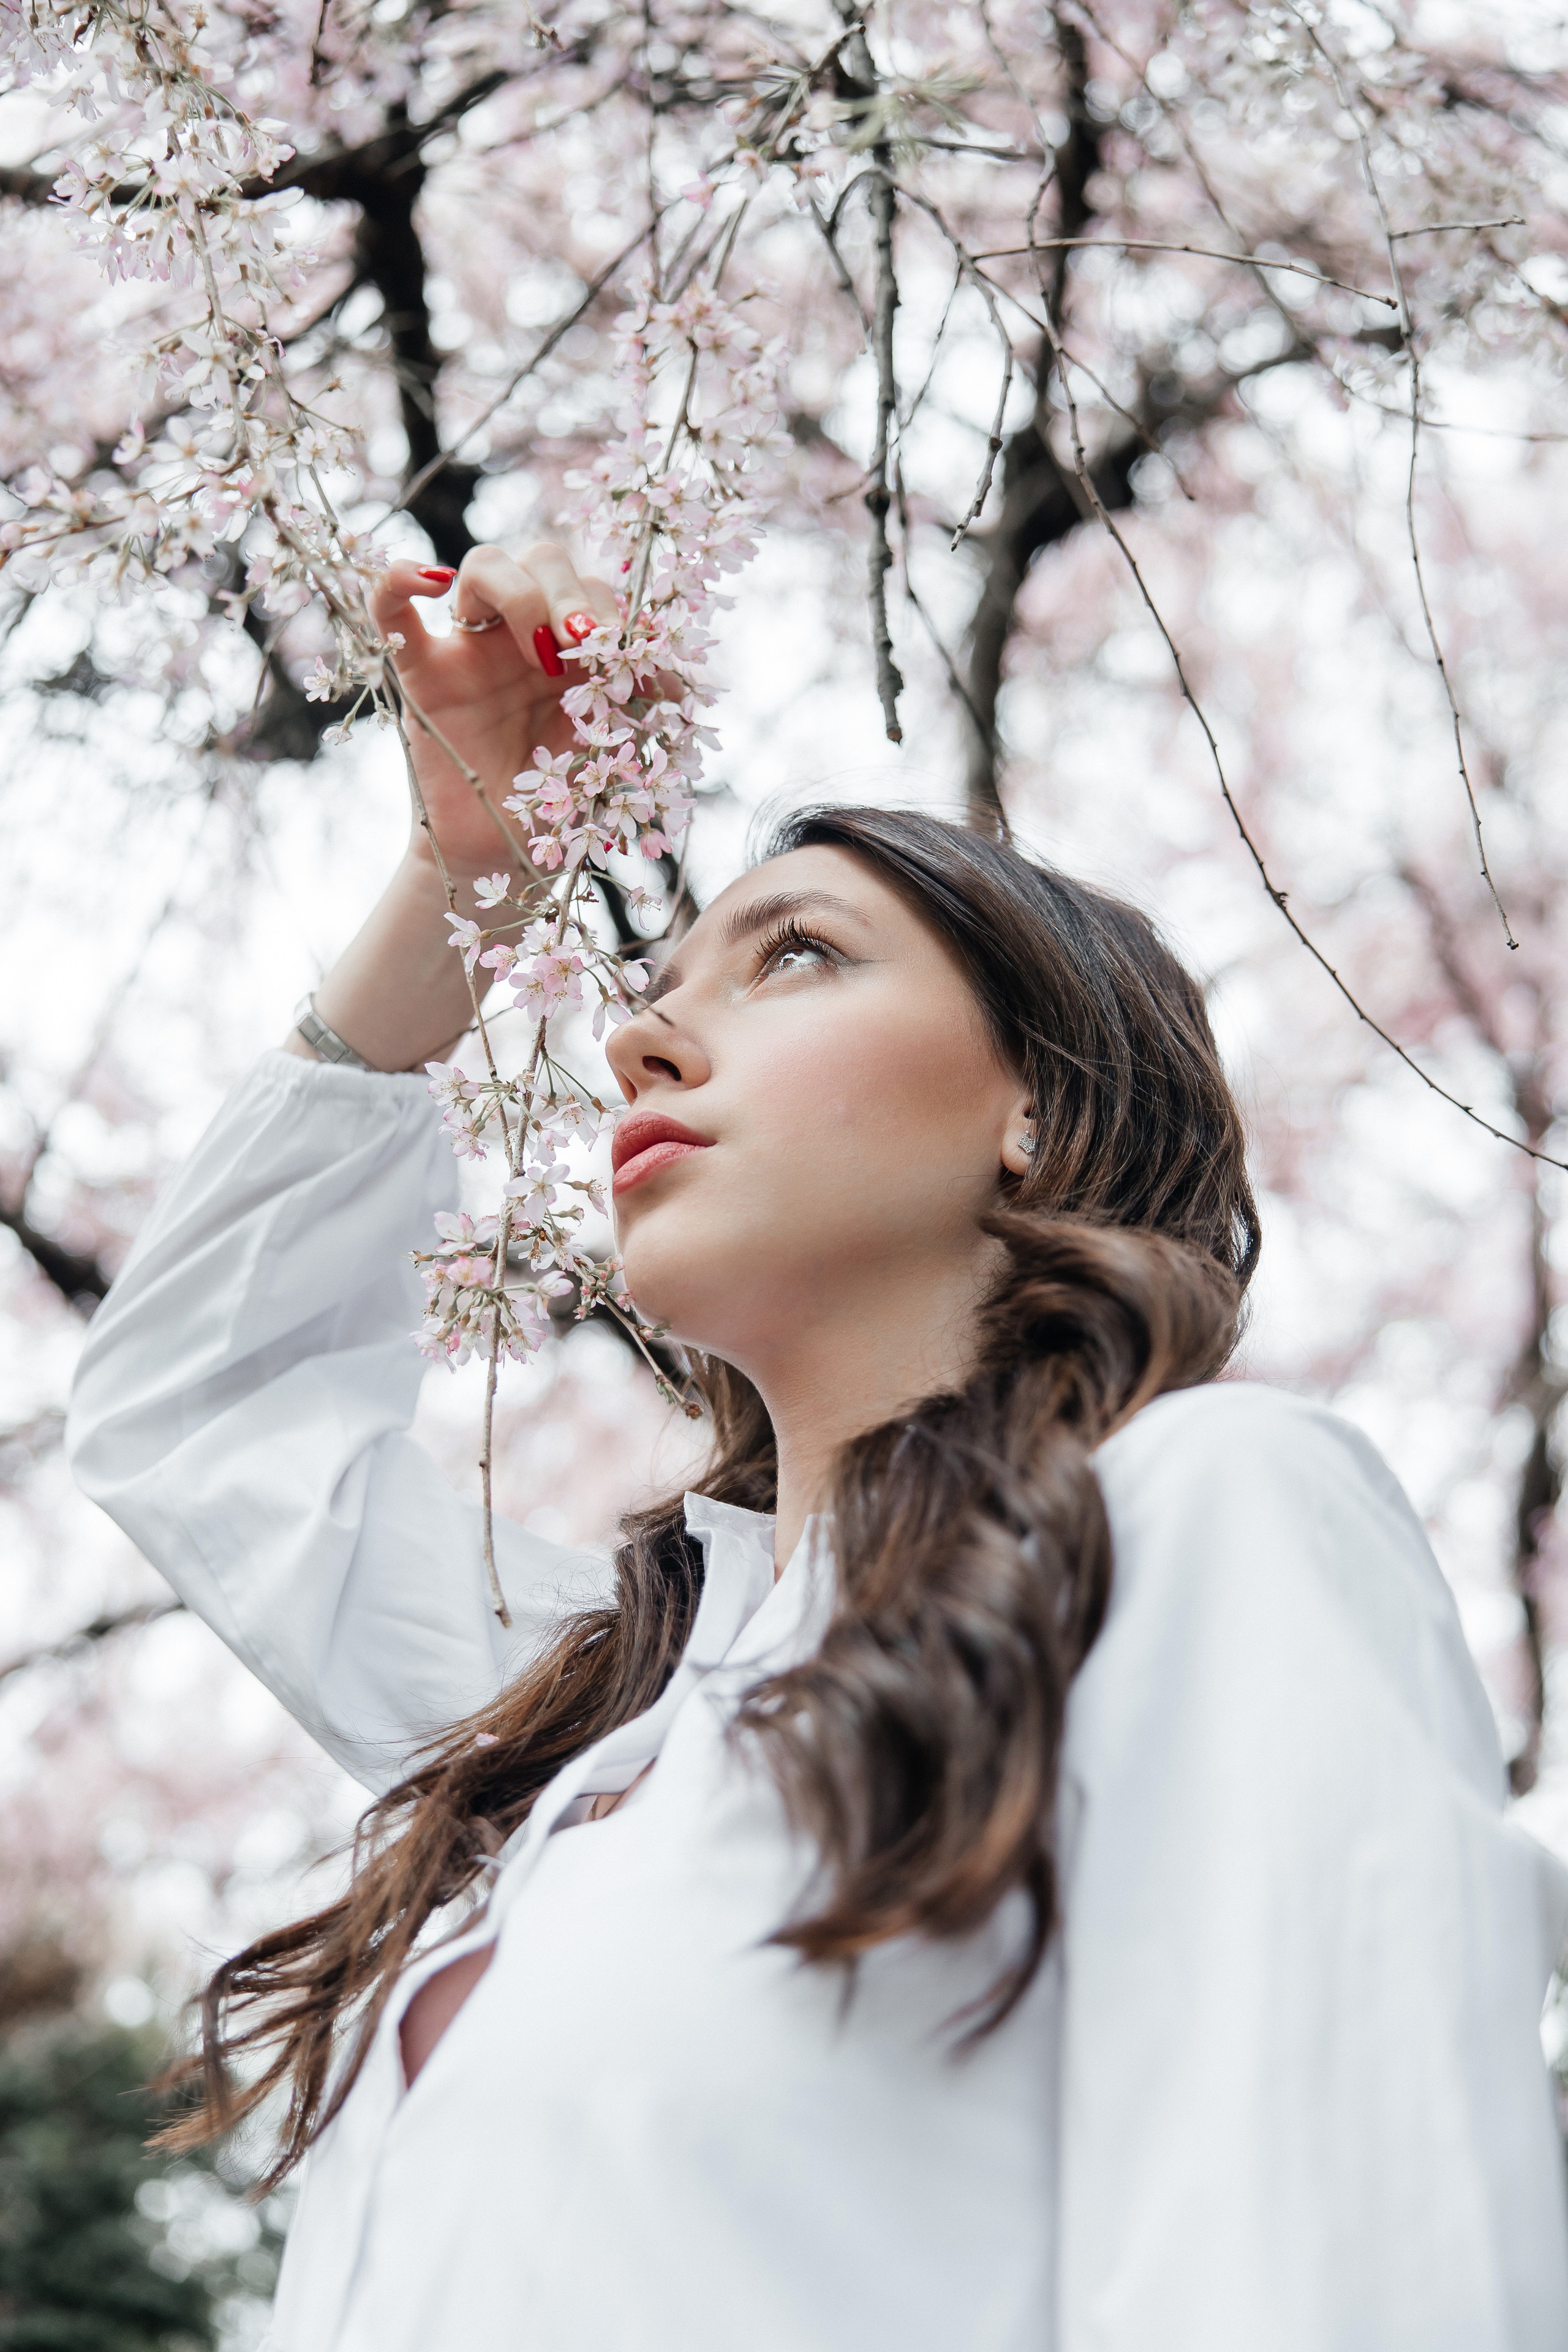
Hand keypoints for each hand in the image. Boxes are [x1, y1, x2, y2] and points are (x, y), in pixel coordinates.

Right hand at [370, 540, 617, 881]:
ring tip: (542, 653)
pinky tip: (430, 583)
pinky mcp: (420, 675)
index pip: (593, 586)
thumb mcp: (613, 750)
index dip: (618, 612)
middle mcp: (520, 634)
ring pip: (483, 566)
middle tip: (586, 644)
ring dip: (521, 593)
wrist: (504, 853)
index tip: (638, 666)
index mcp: (571, 645)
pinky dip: (399, 579)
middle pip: (542, 559)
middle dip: (572, 592)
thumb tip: (672, 673)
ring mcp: (468, 649)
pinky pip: (390, 610)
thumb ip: (637, 704)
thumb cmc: (558, 801)